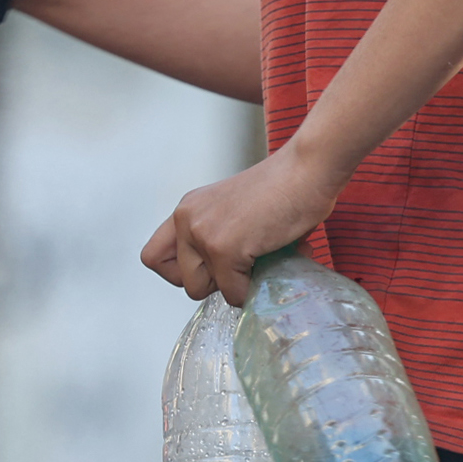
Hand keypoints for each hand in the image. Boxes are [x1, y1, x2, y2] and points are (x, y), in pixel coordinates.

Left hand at [143, 140, 348, 301]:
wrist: (309, 169)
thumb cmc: (285, 188)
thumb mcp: (234, 210)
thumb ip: (218, 237)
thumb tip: (225, 280)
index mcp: (188, 209)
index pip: (153, 256)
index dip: (180, 271)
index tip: (209, 268)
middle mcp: (187, 219)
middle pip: (180, 279)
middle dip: (212, 282)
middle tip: (242, 265)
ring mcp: (203, 233)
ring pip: (200, 290)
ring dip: (231, 285)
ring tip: (257, 262)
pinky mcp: (224, 249)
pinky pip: (231, 292)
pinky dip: (251, 289)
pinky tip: (270, 264)